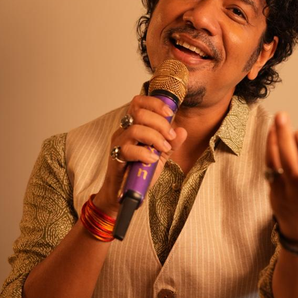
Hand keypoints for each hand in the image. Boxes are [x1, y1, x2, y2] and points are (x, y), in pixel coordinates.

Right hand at [94, 95, 186, 215]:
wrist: (125, 194)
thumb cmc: (139, 173)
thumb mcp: (160, 156)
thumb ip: (171, 144)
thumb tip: (182, 131)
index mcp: (134, 126)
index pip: (139, 103)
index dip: (155, 103)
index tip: (170, 113)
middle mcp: (124, 132)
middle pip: (139, 113)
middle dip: (160, 123)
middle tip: (170, 137)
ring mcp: (119, 144)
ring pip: (135, 129)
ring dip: (154, 137)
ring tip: (163, 149)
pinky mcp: (115, 159)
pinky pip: (128, 150)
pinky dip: (144, 154)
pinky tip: (153, 160)